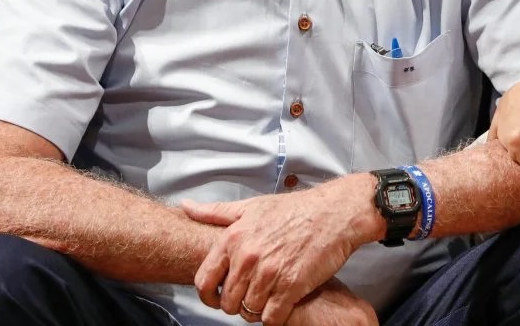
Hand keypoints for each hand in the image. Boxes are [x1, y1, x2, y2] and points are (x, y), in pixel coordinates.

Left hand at [182, 177, 368, 325]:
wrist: (333, 213)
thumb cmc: (294, 209)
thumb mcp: (251, 206)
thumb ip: (215, 212)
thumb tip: (185, 206)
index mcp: (233, 239)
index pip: (204, 281)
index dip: (208, 295)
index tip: (217, 297)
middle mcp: (248, 257)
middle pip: (227, 302)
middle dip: (236, 304)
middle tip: (250, 296)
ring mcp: (269, 273)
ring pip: (248, 312)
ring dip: (256, 311)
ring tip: (267, 299)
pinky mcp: (291, 287)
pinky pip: (271, 318)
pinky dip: (274, 317)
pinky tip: (281, 304)